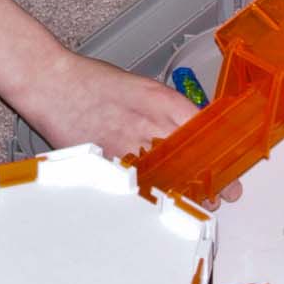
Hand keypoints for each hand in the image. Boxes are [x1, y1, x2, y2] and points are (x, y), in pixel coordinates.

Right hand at [24, 52, 242, 204]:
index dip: (222, 161)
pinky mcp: (109, 164)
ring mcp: (129, 147)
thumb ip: (170, 110)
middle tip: (218, 196)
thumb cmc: (92, 81)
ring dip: (182, 193)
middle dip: (208, 184)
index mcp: (162, 102)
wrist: (53, 83)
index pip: (207, 134)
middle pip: (191, 163)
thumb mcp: (143, 87)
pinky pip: (138, 188)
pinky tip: (156, 202)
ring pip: (168, 181)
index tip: (230, 177)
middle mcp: (149, 125)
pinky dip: (150, 196)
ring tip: (190, 201)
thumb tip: (194, 132)